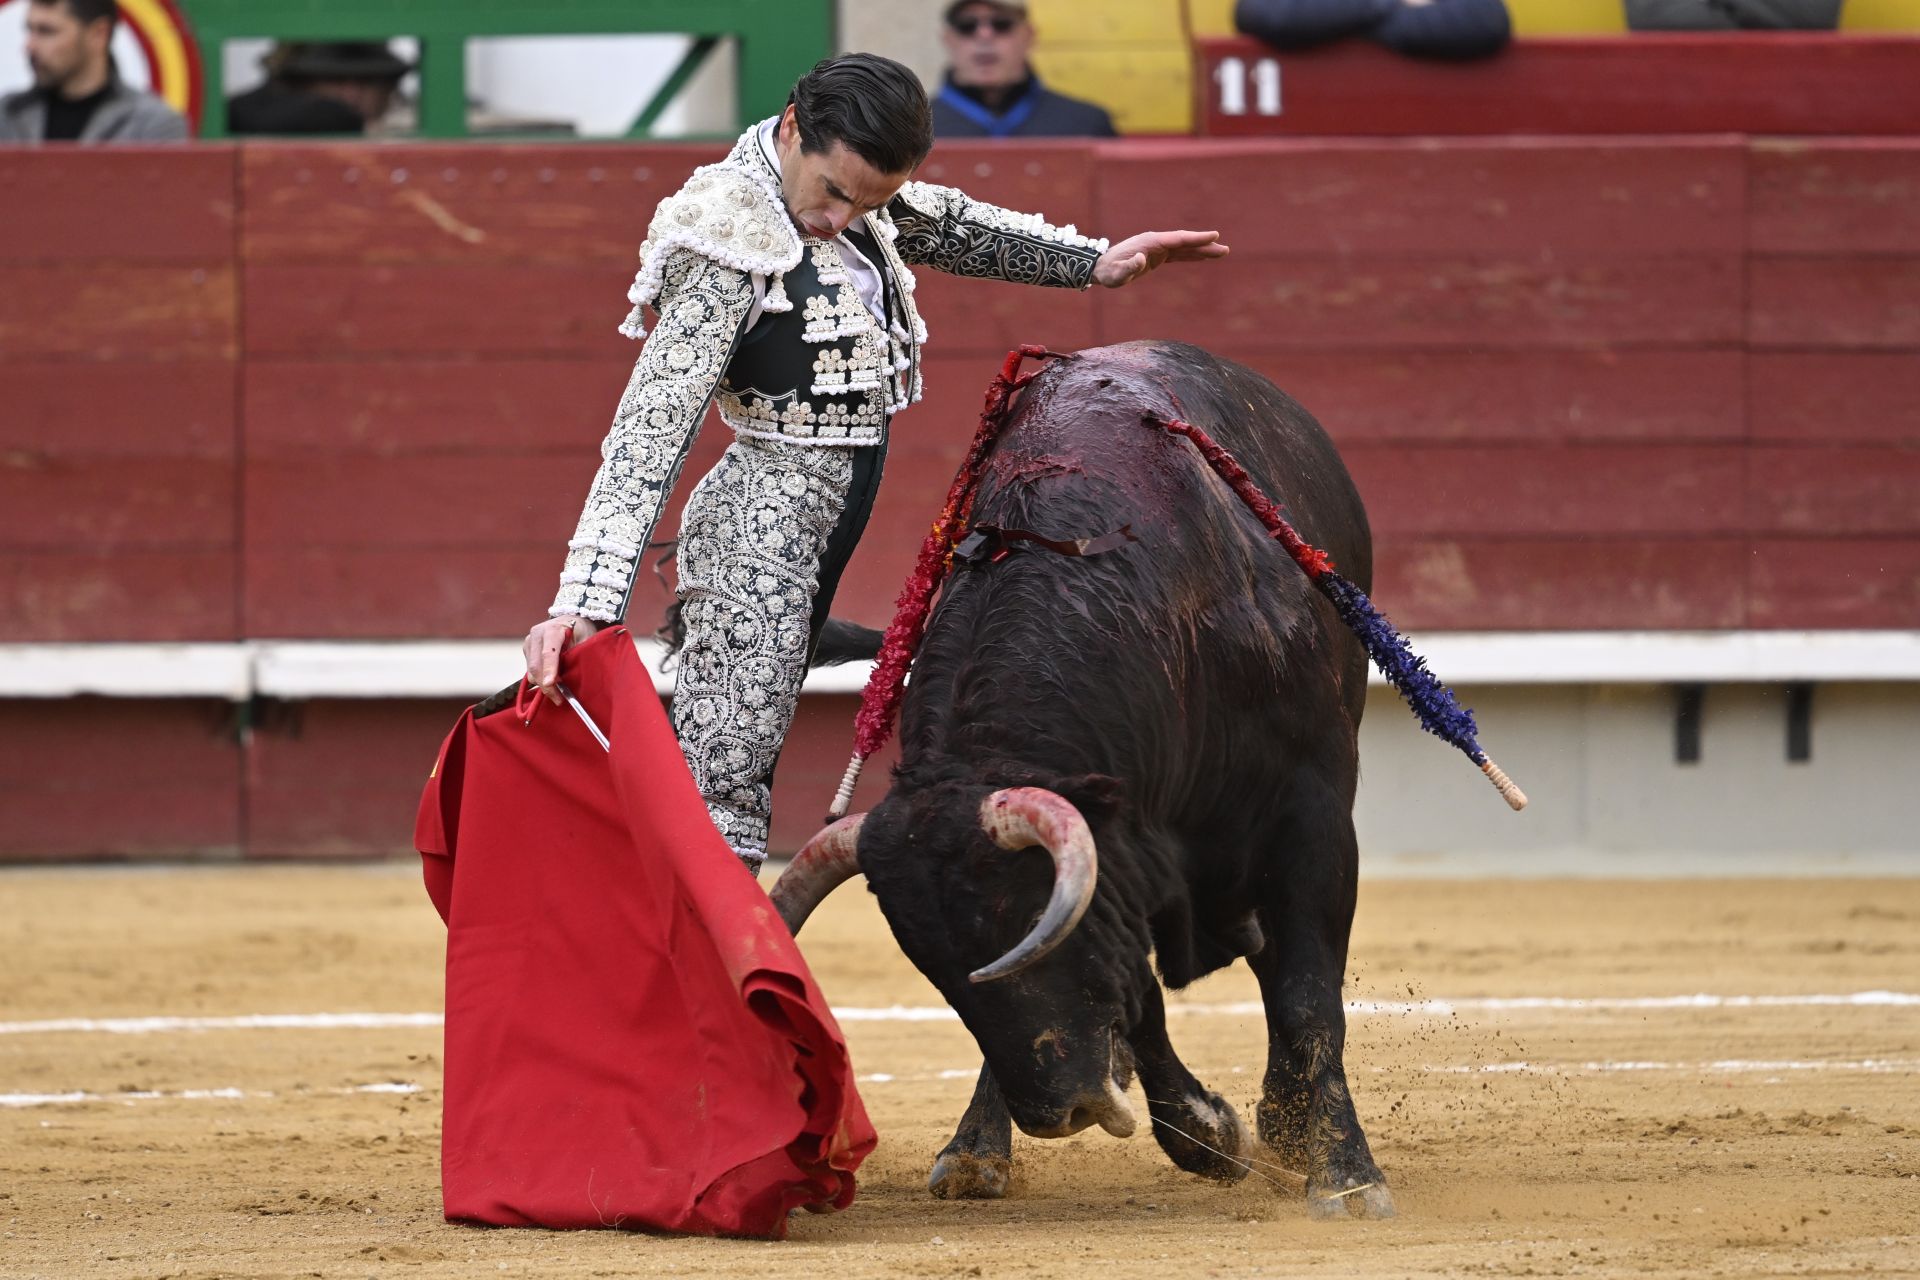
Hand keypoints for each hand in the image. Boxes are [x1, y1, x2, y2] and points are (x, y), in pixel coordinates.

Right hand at [523, 615, 600, 704]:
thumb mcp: (586, 638)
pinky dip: (540, 680)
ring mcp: (529, 642)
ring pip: (531, 670)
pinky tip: (552, 684)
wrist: (569, 619)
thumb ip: (579, 653)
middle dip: (546, 685)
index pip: (548, 652)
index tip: (550, 684)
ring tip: (558, 694)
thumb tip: (576, 674)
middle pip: (536, 665)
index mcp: (552, 629)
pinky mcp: (527, 650)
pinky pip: (530, 670)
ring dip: (542, 685)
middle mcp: (536, 634)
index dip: (549, 669)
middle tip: (559, 699)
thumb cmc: (580, 630)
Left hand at [1093, 229, 1228, 288]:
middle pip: (1185, 242)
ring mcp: (1157, 248)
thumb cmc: (1109, 273)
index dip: (1196, 238)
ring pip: (1184, 248)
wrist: (1100, 268)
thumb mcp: (1117, 274)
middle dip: (1205, 245)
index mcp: (1151, 243)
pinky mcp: (1157, 256)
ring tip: (1221, 253)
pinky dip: (1191, 255)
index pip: (1178, 239)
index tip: (1214, 236)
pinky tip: (1203, 257)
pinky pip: (1178, 255)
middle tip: (1225, 250)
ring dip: (1202, 250)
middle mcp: (1156, 242)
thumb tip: (1141, 259)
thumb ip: (1129, 267)